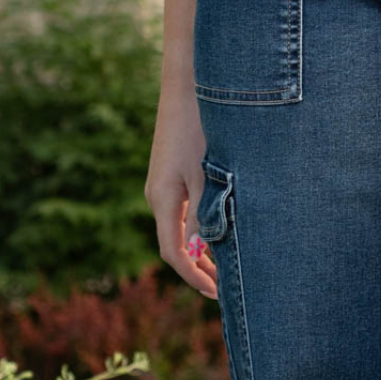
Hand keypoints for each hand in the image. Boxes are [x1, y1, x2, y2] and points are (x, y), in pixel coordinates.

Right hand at [145, 78, 217, 298]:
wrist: (187, 85)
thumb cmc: (199, 127)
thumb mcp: (206, 175)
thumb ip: (206, 214)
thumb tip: (207, 250)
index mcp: (163, 199)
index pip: (173, 253)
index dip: (194, 277)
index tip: (216, 294)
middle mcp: (156, 196)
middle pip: (174, 246)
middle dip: (198, 270)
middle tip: (224, 290)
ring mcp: (161, 185)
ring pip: (178, 230)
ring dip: (199, 252)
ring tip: (222, 270)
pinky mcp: (170, 174)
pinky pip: (181, 213)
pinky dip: (198, 230)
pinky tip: (217, 235)